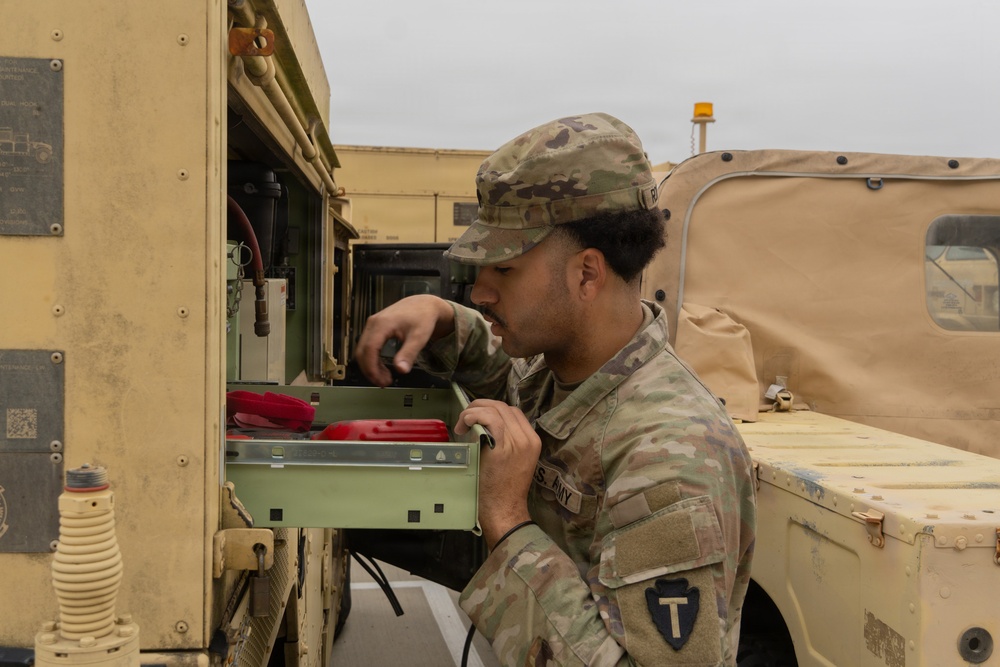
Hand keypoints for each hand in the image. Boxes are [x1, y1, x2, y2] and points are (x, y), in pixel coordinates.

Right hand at [354, 295, 454, 386]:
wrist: (424, 305)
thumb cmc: (423, 317)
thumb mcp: (419, 337)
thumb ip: (409, 354)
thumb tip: (401, 370)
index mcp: (382, 324)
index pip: (369, 349)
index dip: (372, 368)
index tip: (381, 381)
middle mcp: (373, 323)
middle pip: (362, 351)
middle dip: (370, 370)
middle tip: (384, 383)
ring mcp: (372, 325)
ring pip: (362, 350)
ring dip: (370, 366)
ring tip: (385, 378)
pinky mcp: (374, 328)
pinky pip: (367, 346)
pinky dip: (372, 360)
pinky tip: (383, 368)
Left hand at [454, 399, 540, 549]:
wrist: (504, 510)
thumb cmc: (503, 490)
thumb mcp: (513, 461)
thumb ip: (506, 442)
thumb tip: (484, 425)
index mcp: (532, 441)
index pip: (513, 412)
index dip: (493, 408)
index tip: (477, 416)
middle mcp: (528, 439)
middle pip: (504, 407)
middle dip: (481, 405)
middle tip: (466, 417)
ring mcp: (517, 444)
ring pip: (496, 410)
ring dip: (474, 410)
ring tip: (463, 423)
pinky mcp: (503, 450)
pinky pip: (490, 420)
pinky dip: (475, 416)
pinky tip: (466, 423)